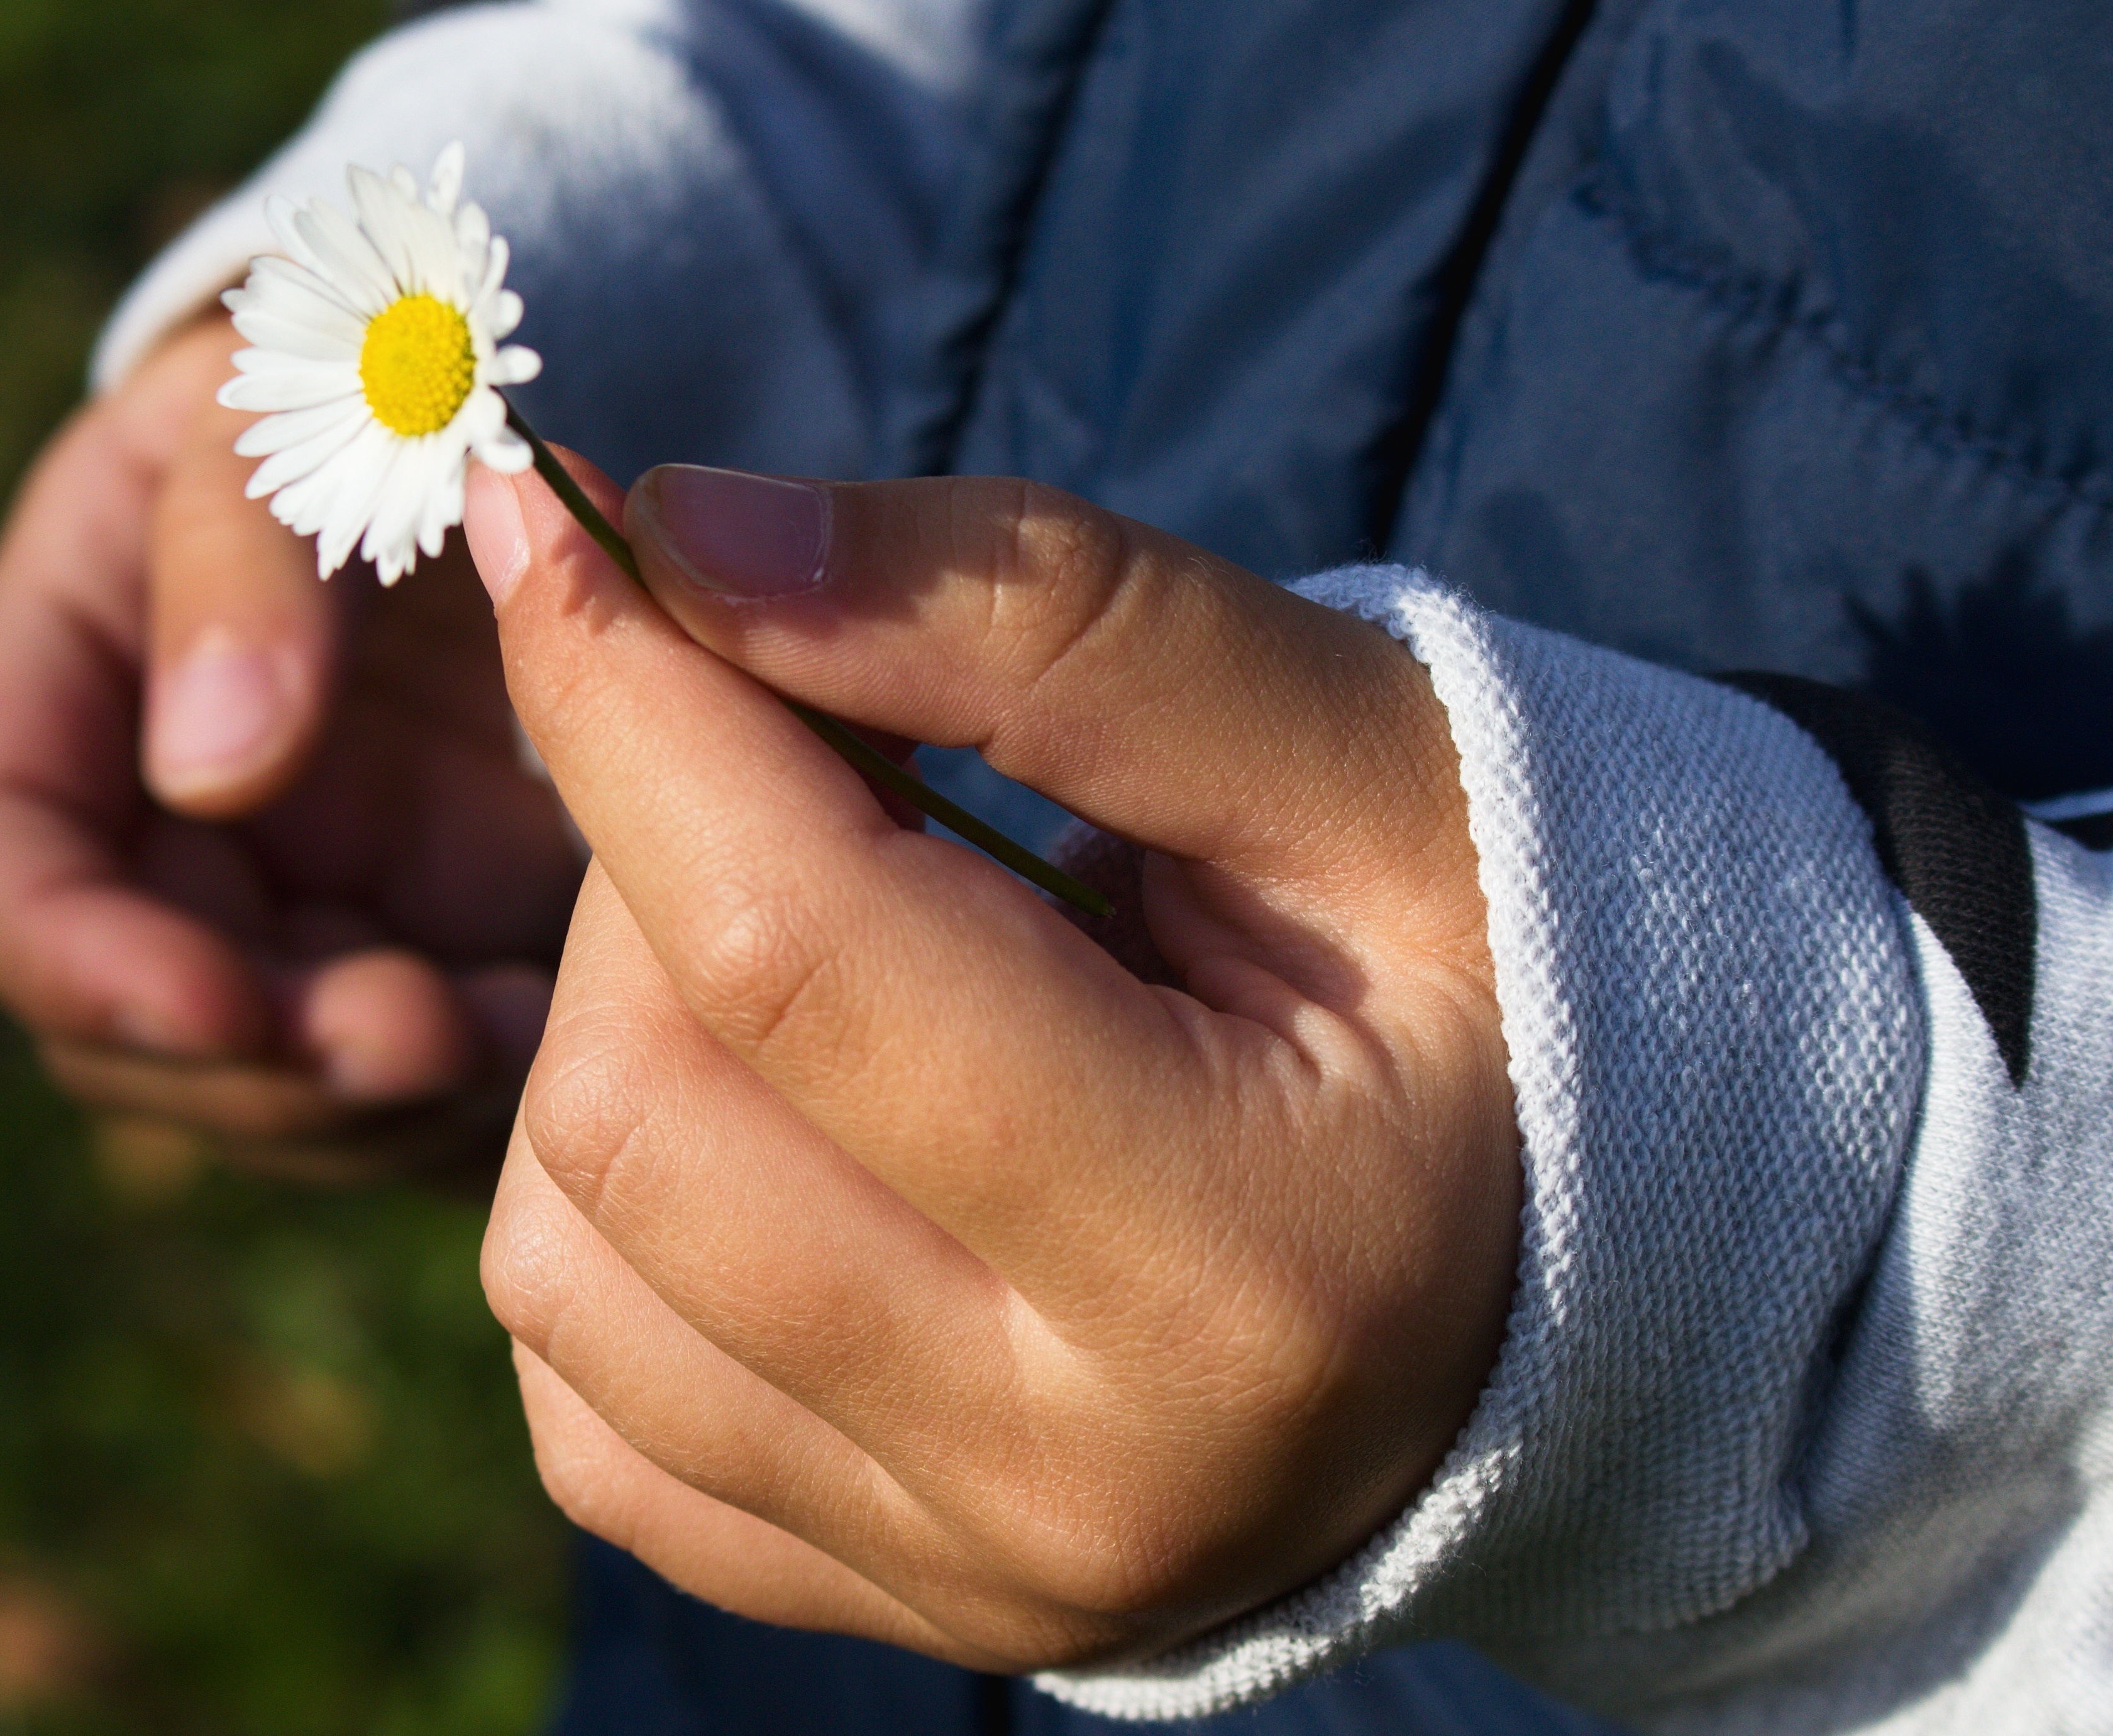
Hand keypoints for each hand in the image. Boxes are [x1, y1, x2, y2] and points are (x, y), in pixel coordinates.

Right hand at [0, 314, 580, 1185]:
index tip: (221, 1003)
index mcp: (49, 706)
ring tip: (521, 1033)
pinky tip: (584, 1051)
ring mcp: (275, 925)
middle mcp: (142, 848)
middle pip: (132, 1033)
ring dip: (385, 1103)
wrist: (510, 449)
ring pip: (278, 1092)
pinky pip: (418, 1091)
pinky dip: (484, 1099)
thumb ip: (243, 561)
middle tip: (427, 1041)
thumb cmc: (357, 395)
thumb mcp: (287, 418)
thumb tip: (211, 771)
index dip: (75, 964)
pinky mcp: (406, 967)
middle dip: (268, 1065)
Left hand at [463, 460, 1516, 1666]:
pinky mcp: (863, 1600)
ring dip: (610, 1029)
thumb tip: (683, 533)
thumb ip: (1033, 615)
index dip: (628, 704)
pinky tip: (774, 1120)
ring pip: (563, 1255)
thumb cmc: (1476, 962)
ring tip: (806, 946)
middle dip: (641, 857)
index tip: (560, 513)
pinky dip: (610, 1215)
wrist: (1552, 1264)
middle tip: (788, 755)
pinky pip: (578, 1398)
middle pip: (640, 1108)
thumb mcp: (1339, 748)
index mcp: (1237, 1261)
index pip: (792, 951)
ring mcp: (953, 1570)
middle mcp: (1071, 1475)